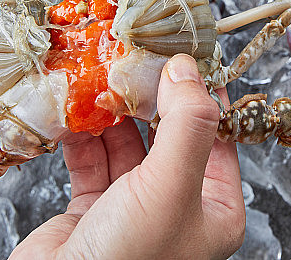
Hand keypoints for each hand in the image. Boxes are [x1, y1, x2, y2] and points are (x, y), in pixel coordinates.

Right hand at [9, 54, 245, 259]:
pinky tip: (74, 111)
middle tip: (134, 57)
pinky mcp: (91, 209)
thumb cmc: (126, 259)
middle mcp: (176, 206)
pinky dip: (82, 135)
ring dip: (112, 112)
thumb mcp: (170, 187)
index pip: (216, 135)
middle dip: (149, 96)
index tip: (183, 52)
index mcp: (214, 208)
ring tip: (100, 77)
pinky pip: (92, 160)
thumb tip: (186, 68)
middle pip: (169, 133)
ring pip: (127, 143)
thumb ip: (186, 124)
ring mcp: (133, 207)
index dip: (201, 92)